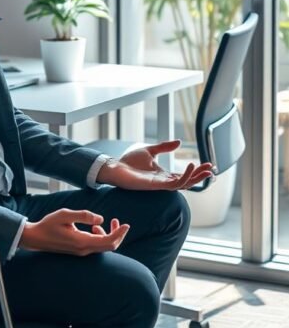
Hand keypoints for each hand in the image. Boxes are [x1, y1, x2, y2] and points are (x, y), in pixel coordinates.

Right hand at [20, 208, 129, 255]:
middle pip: (110, 247)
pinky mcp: (79, 250)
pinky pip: (96, 246)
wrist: (36, 238)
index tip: (126, 224)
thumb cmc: (49, 224)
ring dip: (109, 234)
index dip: (120, 233)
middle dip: (118, 234)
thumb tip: (101, 219)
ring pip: (103, 247)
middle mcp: (84, 250)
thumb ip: (84, 215)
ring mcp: (82, 252)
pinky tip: (95, 228)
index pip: (109, 241)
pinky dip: (101, 236)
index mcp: (82, 241)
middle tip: (118, 221)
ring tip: (108, 222)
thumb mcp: (65, 215)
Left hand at [97, 139, 213, 190]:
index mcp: (163, 175)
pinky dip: (183, 177)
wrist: (115, 166)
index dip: (196, 171)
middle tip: (212, 168)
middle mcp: (163, 181)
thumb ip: (165, 147)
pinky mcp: (155, 185)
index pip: (184, 175)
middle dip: (200, 176)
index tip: (208, 164)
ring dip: (195, 177)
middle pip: (187, 181)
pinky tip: (189, 167)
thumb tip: (179, 142)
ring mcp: (159, 184)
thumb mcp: (150, 150)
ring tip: (204, 168)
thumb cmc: (129, 161)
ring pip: (183, 185)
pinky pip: (173, 184)